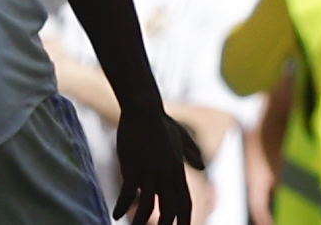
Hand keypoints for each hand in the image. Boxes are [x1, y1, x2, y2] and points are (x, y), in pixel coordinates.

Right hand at [113, 110, 202, 224]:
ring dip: (140, 222)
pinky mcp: (132, 165)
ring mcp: (149, 170)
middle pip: (169, 209)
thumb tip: (204, 167)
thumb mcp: (181, 137)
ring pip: (148, 205)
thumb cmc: (161, 121)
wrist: (143, 108)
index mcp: (177, 170)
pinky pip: (128, 192)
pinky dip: (122, 205)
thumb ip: (193, 154)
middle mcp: (166, 174)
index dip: (184, 220)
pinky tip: (116, 214)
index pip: (184, 202)